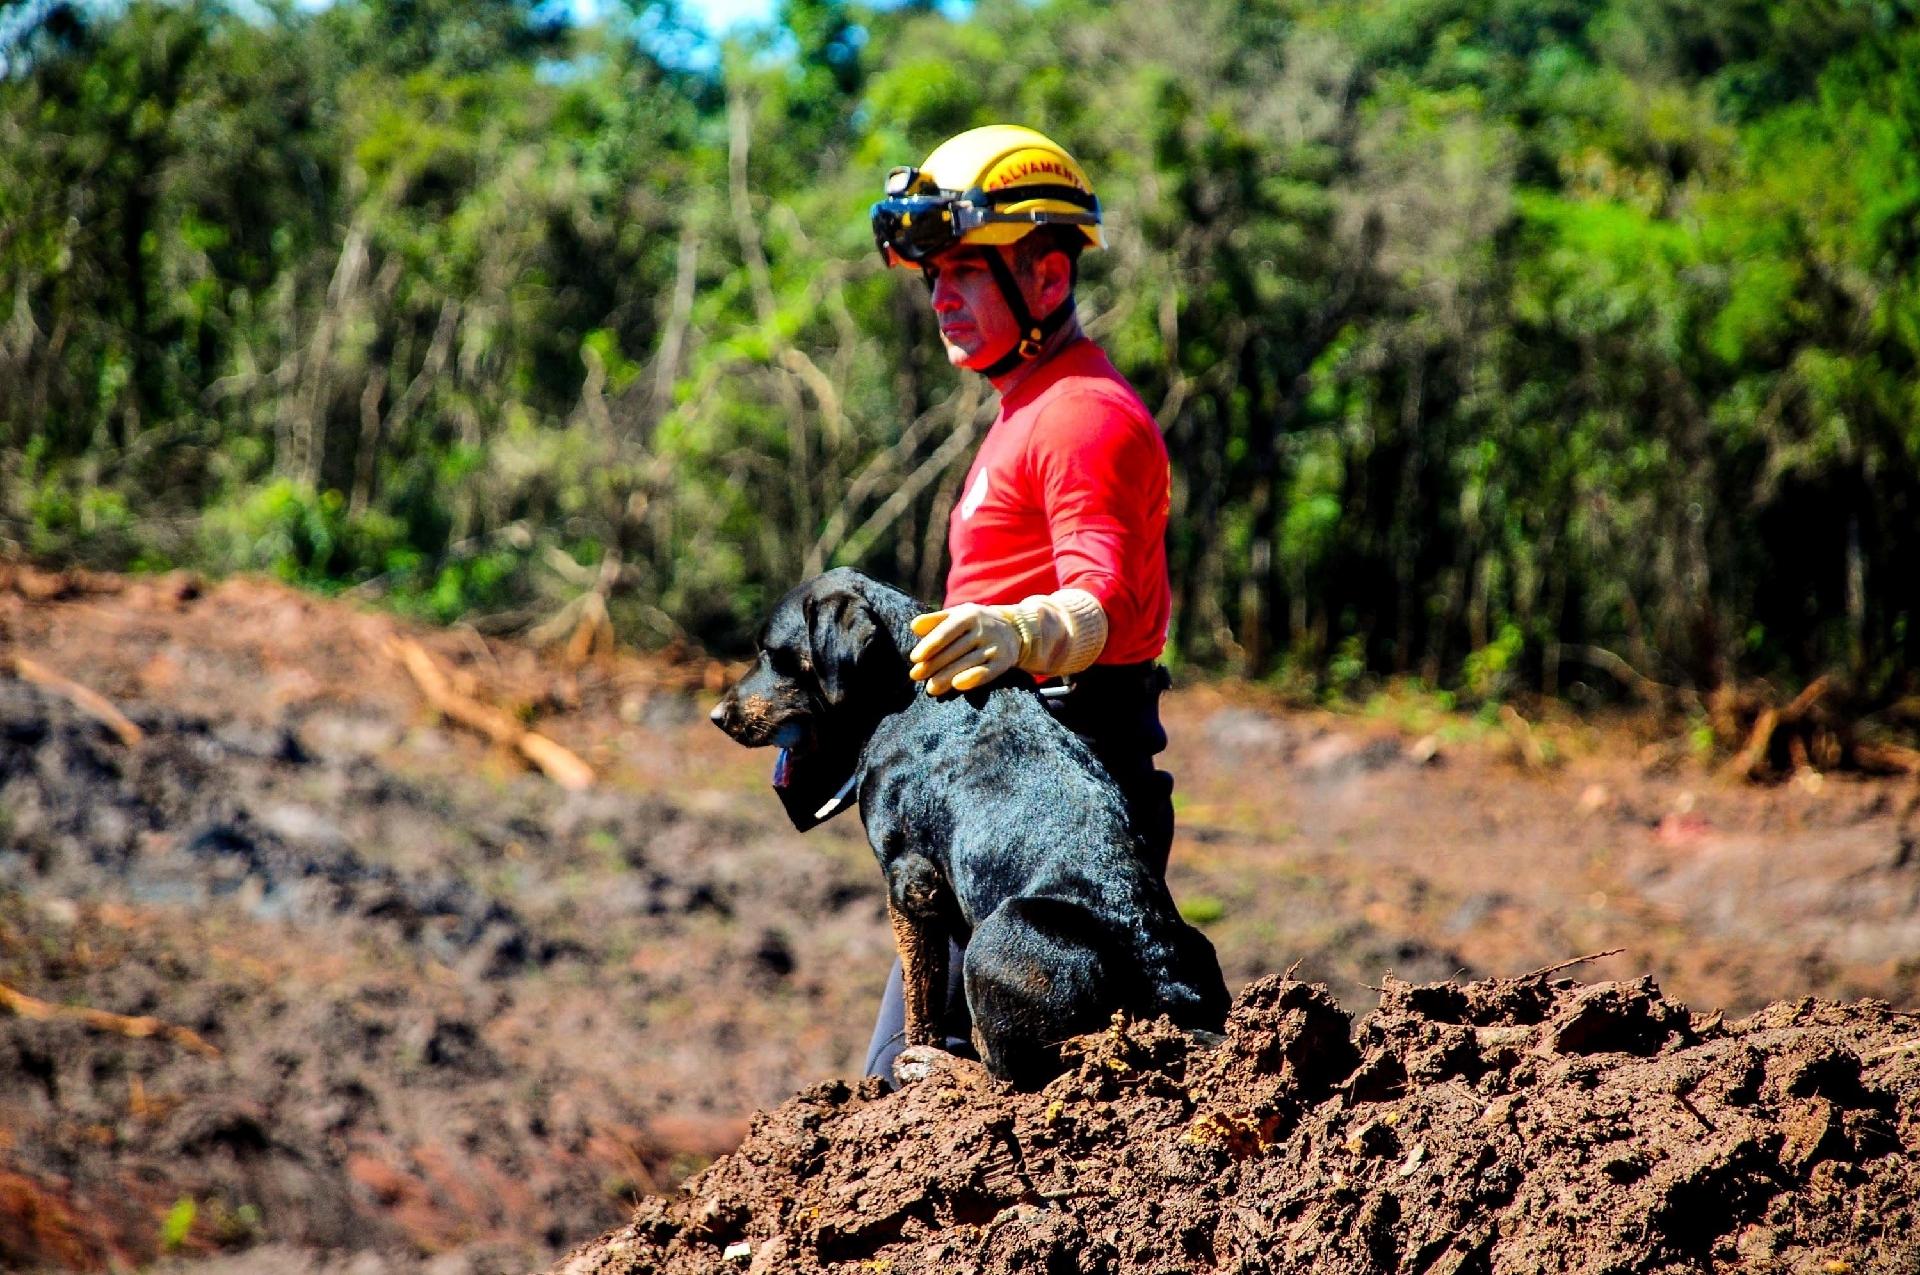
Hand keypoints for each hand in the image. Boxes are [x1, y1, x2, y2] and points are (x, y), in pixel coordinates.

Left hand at [908, 604, 1023, 694]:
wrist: (1013, 629)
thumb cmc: (974, 624)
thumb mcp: (957, 615)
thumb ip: (935, 620)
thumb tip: (914, 626)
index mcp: (969, 615)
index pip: (947, 631)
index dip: (930, 645)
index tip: (914, 658)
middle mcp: (984, 629)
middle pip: (955, 649)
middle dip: (934, 664)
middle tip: (916, 676)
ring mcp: (995, 646)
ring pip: (968, 662)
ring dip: (947, 676)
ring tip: (930, 688)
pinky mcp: (1003, 662)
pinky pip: (987, 672)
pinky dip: (973, 678)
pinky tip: (957, 686)